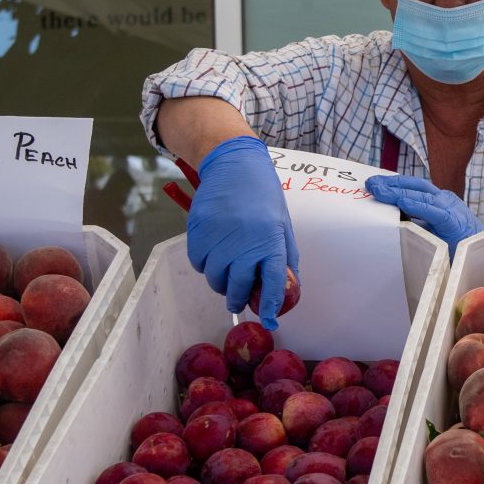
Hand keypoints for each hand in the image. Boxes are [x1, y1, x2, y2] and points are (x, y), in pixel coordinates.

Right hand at [183, 135, 298, 327]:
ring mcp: (219, 236)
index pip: (272, 282)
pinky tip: (214, 254)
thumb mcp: (282, 224)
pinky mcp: (198, 230)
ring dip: (220, 282)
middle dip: (238, 299)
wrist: (235, 165)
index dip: (269, 305)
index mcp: (271, 240)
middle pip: (237, 286)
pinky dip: (205, 265)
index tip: (269, 319)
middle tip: (238, 301)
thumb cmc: (264, 197)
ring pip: (214, 278)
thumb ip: (284, 257)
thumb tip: (285, 288)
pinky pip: (198, 263)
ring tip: (227, 270)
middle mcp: (245, 241)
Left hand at [364, 174, 481, 252]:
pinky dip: (417, 206)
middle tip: (370, 184)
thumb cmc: (457, 246)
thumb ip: (417, 222)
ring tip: (380, 191)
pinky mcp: (454, 223)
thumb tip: (392, 220)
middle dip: (392, 184)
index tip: (375, 184)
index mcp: (440, 201)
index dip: (394, 184)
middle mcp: (445, 200)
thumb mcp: (433, 229)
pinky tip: (402, 202)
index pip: (414, 187)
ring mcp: (451, 209)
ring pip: (422, 195)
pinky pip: (434, 212)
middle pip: (415, 186)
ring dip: (399, 192)